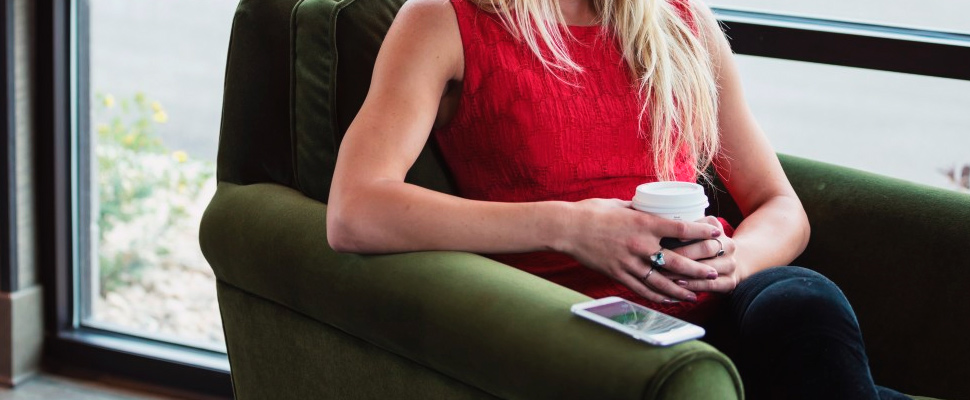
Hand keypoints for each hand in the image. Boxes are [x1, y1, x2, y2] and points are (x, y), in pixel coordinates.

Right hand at [560, 199, 722, 302]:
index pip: (680, 229)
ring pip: (661, 281)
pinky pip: (642, 289)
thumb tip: (654, 208)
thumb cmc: (592, 212)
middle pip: (676, 261)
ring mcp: (629, 262)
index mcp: (642, 223)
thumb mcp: (621, 204)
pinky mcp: (618, 274)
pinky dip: (658, 296)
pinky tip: (669, 300)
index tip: (716, 233)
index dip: (701, 232)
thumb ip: (640, 209)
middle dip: (698, 268)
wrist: (566, 228)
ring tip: (695, 294)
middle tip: (713, 271)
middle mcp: (639, 245)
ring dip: (681, 289)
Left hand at [663, 216, 740, 292]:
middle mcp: (729, 246)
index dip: (688, 235)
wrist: (735, 260)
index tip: (670, 237)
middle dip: (682, 255)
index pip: (704, 231)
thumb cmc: (706, 245)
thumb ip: (688, 228)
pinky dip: (694, 285)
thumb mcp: (699, 232)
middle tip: (662, 259)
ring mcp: (731, 265)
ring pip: (707, 269)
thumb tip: (671, 231)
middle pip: (706, 249)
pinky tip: (679, 285)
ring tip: (665, 275)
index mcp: (719, 231)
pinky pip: (710, 285)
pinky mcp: (730, 282)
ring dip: (684, 273)